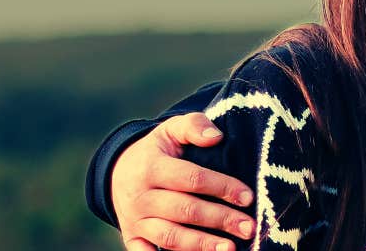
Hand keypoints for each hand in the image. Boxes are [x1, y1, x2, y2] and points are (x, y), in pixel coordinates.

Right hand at [115, 112, 255, 250]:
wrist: (117, 172)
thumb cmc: (156, 151)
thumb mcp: (170, 130)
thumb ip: (193, 126)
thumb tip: (216, 136)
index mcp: (152, 167)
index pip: (192, 178)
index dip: (222, 187)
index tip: (247, 197)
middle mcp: (142, 196)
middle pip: (185, 210)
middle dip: (220, 219)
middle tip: (248, 227)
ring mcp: (135, 220)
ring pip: (170, 237)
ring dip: (201, 245)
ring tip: (229, 248)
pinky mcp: (132, 237)